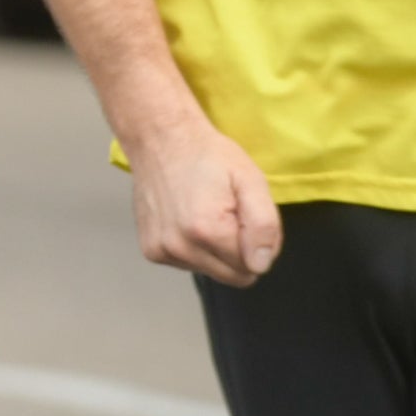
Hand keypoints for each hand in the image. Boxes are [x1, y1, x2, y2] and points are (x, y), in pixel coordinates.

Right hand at [125, 114, 283, 286]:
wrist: (160, 139)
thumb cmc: (207, 156)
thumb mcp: (251, 181)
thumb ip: (265, 225)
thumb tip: (260, 264)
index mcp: (207, 231)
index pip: (253, 266)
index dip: (256, 241)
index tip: (243, 214)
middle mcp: (179, 247)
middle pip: (232, 276)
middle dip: (238, 251)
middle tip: (228, 215)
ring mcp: (161, 250)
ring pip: (211, 271)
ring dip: (215, 250)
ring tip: (205, 214)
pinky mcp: (150, 250)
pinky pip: (189, 264)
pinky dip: (195, 248)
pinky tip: (188, 220)